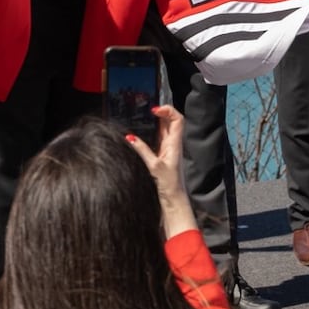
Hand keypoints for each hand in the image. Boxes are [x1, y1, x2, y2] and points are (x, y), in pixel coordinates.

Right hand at [124, 105, 195, 237]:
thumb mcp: (153, 167)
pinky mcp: (162, 153)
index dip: (169, 110)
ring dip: (157, 120)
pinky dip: (152, 130)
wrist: (173, 199)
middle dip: (162, 112)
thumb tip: (130, 137)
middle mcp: (173, 143)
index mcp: (175, 143)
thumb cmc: (168, 185)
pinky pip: (159, 137)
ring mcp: (168, 148)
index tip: (155, 110)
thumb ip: (142, 150)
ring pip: (165, 128)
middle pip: (171, 121)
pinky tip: (143, 130)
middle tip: (148, 109)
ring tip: (145, 116)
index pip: (178, 119)